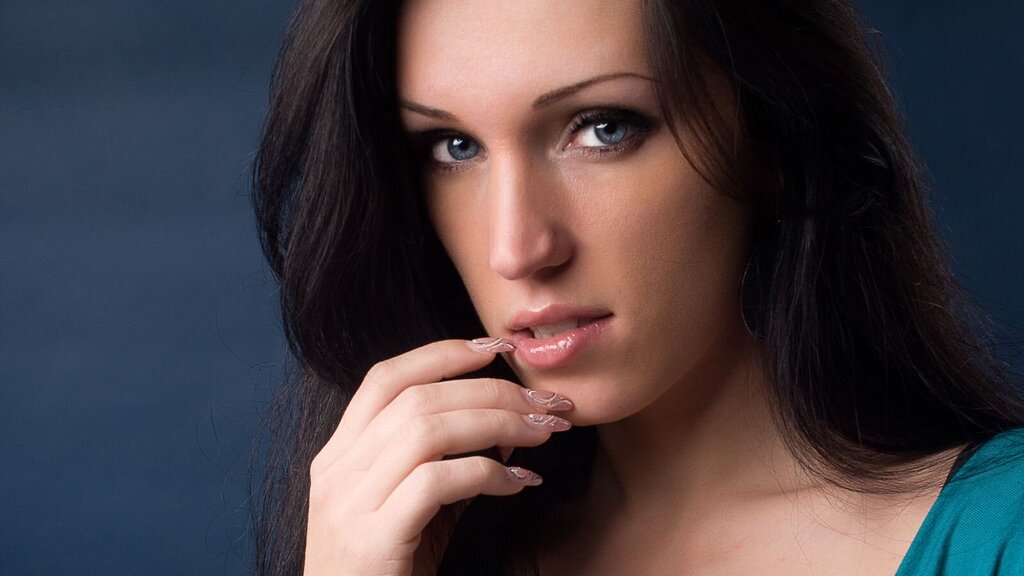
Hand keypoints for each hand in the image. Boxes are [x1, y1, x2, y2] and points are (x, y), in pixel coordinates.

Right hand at [303, 338, 573, 575]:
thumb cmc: (388, 572)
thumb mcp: (411, 509)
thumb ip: (443, 464)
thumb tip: (502, 422)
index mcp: (338, 455)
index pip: (385, 378)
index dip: (443, 353)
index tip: (497, 349)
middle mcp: (335, 471)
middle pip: (418, 399)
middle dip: (491, 391)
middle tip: (546, 402)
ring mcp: (348, 504)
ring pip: (428, 430)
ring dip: (498, 423)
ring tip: (542, 432)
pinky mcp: (372, 539)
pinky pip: (438, 482)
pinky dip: (488, 473)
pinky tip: (521, 482)